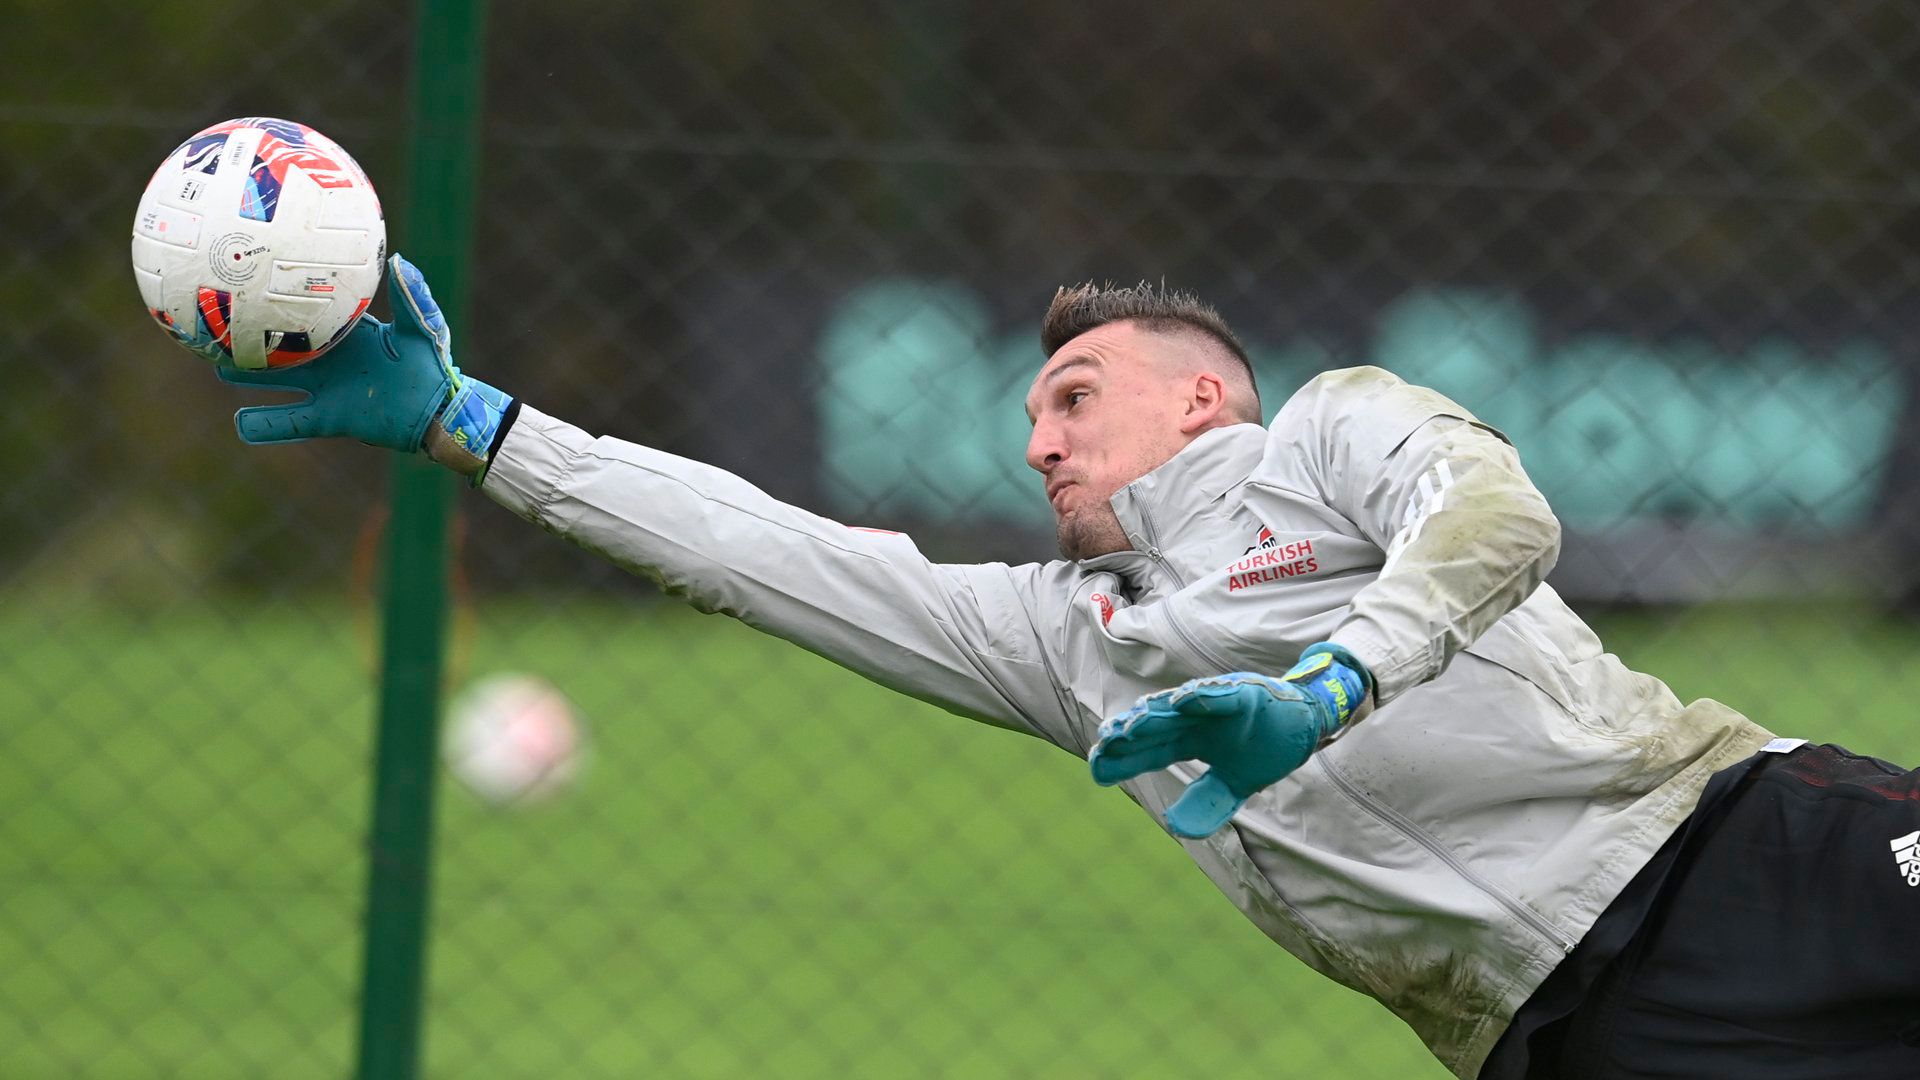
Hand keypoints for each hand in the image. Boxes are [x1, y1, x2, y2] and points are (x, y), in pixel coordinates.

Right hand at [218, 254, 513, 477]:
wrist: (441, 413)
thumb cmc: (434, 366)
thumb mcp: (422, 329)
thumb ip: (410, 298)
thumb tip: (400, 261)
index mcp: (346, 333)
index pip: (306, 310)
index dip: (280, 296)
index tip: (251, 278)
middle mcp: (330, 358)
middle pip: (281, 343)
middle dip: (251, 333)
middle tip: (216, 320)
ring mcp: (326, 389)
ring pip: (277, 381)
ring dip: (249, 375)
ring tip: (216, 365)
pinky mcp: (330, 419)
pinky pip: (292, 422)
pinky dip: (267, 425)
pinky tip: (239, 425)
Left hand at [1088, 642, 1372, 838]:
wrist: (1305, 724)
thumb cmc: (1262, 749)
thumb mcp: (1233, 787)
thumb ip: (1206, 804)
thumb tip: (1176, 828)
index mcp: (1188, 741)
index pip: (1149, 752)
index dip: (1123, 760)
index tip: (1096, 771)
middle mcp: (1195, 720)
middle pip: (1154, 728)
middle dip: (1128, 737)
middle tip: (1102, 744)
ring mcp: (1216, 704)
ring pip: (1178, 708)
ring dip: (1156, 714)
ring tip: (1131, 725)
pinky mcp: (1244, 693)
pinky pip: (1220, 694)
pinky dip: (1202, 696)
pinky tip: (1180, 700)